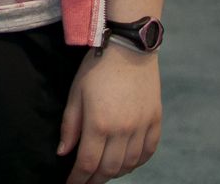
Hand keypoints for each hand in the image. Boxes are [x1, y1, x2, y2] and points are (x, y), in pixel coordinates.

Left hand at [59, 44, 161, 183]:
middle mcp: (123, 130)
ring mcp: (142, 127)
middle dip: (95, 179)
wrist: (129, 48)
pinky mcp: (155, 121)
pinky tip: (127, 163)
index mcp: (99, 124)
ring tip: (103, 173)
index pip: (87, 163)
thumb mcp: (75, 94)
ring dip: (115, 173)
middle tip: (85, 181)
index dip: (78, 179)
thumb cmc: (96, 68)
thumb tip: (63, 153)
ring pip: (129, 164)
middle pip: (109, 168)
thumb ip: (70, 126)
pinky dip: (137, 163)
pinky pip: (148, 152)